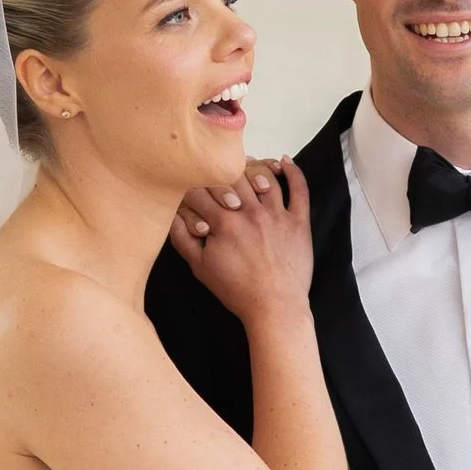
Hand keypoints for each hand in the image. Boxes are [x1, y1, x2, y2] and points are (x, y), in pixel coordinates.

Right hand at [171, 156, 314, 330]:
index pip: (202, 190)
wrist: (275, 308)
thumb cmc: (238, 291)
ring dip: (254, 167)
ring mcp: (277, 215)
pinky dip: (293, 171)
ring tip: (246, 165)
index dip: (193, 188)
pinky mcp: (298, 222)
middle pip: (232, 176)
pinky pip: (299, 188)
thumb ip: (182, 238)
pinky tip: (284, 161)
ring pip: (264, 176)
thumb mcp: (200, 268)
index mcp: (223, 223)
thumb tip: (171, 215)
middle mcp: (250, 213)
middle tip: (219, 176)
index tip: (194, 193)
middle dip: (221, 173)